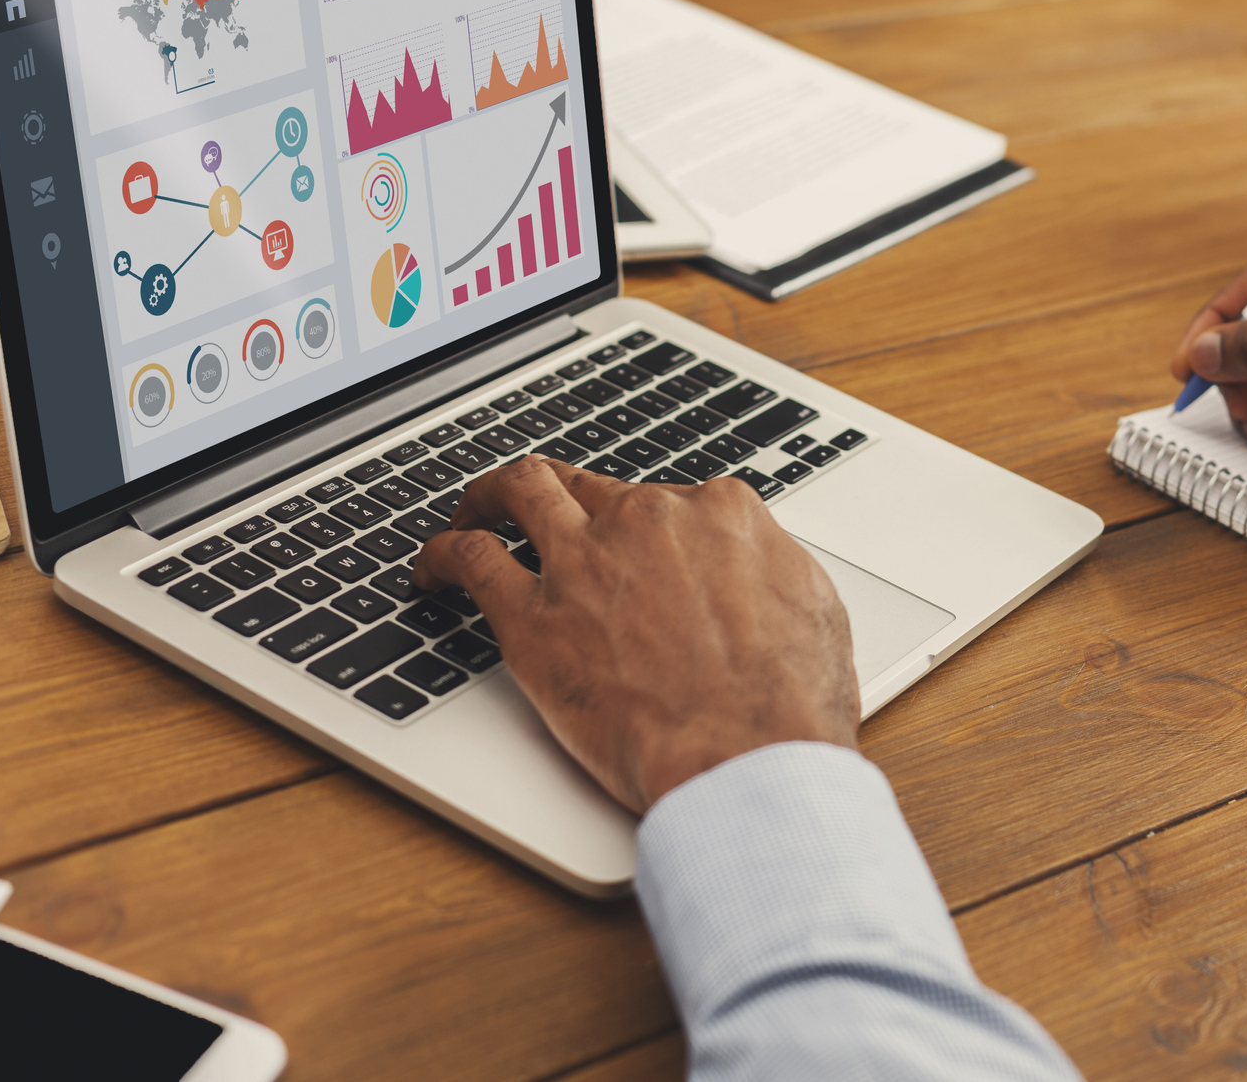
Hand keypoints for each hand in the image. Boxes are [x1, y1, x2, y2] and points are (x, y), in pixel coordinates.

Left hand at [412, 458, 859, 812]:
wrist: (749, 759)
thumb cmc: (792, 706)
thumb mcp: (816, 613)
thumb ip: (774, 574)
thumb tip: (762, 576)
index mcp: (723, 513)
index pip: (675, 500)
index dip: (654, 530)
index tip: (643, 554)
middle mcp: (649, 519)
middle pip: (594, 486)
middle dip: (570, 496)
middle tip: (547, 515)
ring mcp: (586, 560)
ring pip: (523, 490)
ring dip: (492, 493)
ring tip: (474, 508)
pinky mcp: (532, 618)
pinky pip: (469, 561)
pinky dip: (442, 554)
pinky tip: (431, 570)